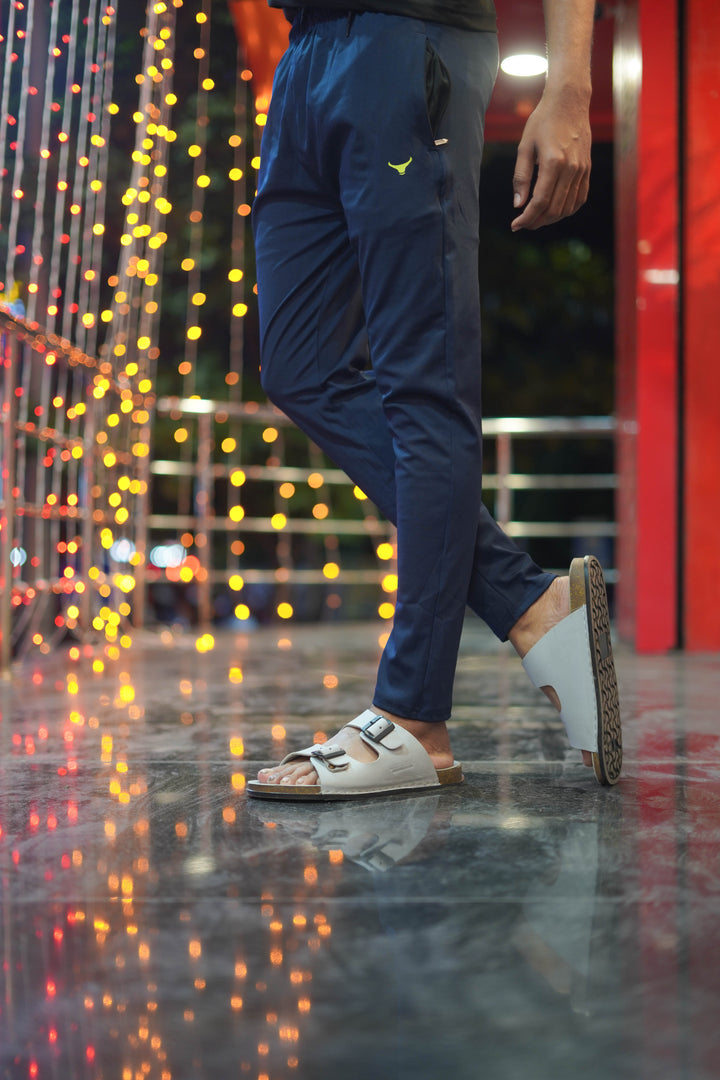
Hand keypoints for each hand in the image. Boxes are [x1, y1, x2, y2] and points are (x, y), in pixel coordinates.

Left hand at [511, 88, 590, 230]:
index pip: (540, 202)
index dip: (527, 218)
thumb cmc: (542, 121)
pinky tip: (553, 211)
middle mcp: (571, 168)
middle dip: (537, 221)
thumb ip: (521, 177)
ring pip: (567, 208)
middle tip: (523, 224)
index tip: (515, 225)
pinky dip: (567, 210)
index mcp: (553, 162)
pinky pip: (580, 199)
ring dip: (551, 219)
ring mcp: (582, 170)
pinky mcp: (588, 169)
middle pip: (554, 209)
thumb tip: (518, 205)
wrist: (569, 102)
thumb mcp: (524, 146)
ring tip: (536, 218)